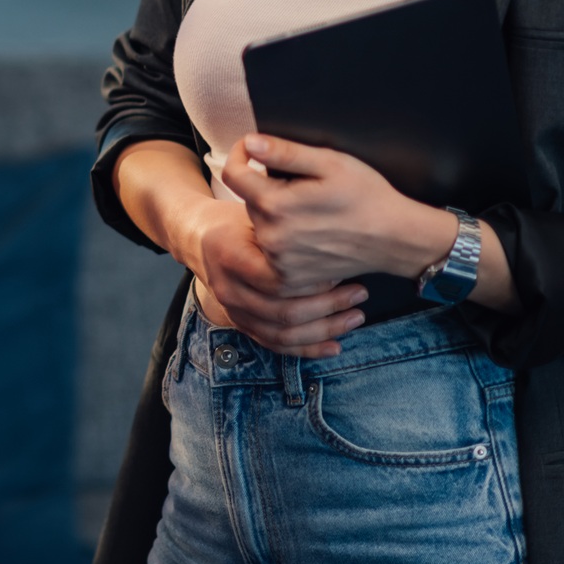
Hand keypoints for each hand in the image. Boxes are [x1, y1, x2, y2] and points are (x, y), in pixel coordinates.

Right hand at [186, 197, 368, 357]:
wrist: (203, 237)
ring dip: (324, 329)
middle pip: (283, 312)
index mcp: (228, 255)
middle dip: (328, 306)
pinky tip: (334, 345)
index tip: (342, 269)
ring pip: (282, 334)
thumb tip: (335, 242)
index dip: (314, 281)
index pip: (276, 280)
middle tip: (359, 293)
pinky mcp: (241, 324)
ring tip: (355, 316)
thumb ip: (285, 229)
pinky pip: (276, 345)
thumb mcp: (257, 213)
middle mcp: (227, 288)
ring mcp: (232, 310)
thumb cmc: (239, 220)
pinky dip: (307, 349)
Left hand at [222, 134, 455, 289]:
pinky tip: (308, 232)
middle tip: (302, 184)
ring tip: (310, 210)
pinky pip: (271, 250)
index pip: (233, 174)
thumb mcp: (329, 162)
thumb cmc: (366, 195)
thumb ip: (285, 152)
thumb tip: (250, 142)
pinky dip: (282, 238)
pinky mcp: (288, 276)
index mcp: (275, 204)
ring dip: (274, 213)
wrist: (395, 238)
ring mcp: (278, 260)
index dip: (239, 155)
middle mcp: (270, 235)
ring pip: (260, 225)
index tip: (251, 150)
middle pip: (249, 200)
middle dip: (266, 186)